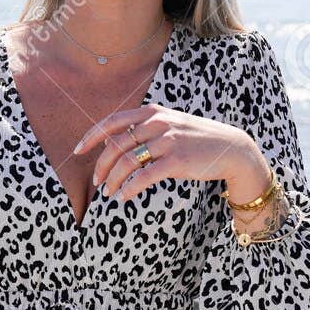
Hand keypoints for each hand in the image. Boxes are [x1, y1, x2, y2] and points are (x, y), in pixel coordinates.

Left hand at [74, 103, 271, 206]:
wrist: (231, 148)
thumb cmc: (196, 140)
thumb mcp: (169, 126)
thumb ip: (141, 131)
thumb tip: (109, 144)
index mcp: (152, 112)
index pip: (112, 122)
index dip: (91, 136)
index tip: (78, 151)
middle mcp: (158, 123)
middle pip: (116, 145)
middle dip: (101, 166)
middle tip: (96, 182)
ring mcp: (168, 141)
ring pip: (127, 162)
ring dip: (113, 180)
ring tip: (109, 193)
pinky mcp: (177, 161)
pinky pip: (144, 177)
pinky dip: (130, 188)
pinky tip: (125, 197)